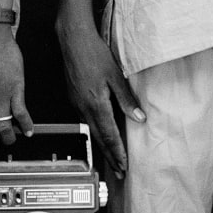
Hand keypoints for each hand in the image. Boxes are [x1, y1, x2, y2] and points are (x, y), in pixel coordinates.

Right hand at [56, 17, 142, 176]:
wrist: (73, 40)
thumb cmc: (94, 53)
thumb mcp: (116, 76)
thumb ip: (126, 99)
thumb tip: (139, 118)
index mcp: (96, 104)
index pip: (109, 135)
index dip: (118, 153)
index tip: (124, 166)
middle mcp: (84, 107)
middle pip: (99, 138)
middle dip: (110, 157)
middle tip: (119, 172)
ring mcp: (76, 103)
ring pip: (92, 130)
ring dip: (103, 145)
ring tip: (113, 157)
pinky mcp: (74, 97)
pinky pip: (86, 119)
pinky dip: (96, 131)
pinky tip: (102, 132)